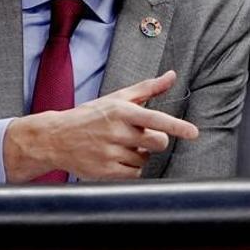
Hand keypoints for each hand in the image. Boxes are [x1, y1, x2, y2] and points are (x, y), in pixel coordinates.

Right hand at [3, 70, 197, 181]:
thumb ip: (148, 88)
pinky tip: (117, 159)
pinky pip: (134, 173)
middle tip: (140, 136)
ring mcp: (109, 153)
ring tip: (120, 146)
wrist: (56, 138)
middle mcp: (115, 131)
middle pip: (157, 142)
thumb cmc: (91, 116)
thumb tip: (171, 76)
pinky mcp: (104, 171)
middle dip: (155, 141)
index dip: (176, 126)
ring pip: (145, 159)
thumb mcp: (117, 98)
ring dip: (139, 154)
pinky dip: (131, 168)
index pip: (155, 118)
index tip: (193, 133)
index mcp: (121, 111)